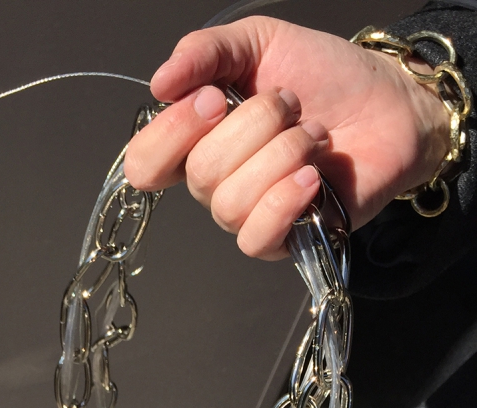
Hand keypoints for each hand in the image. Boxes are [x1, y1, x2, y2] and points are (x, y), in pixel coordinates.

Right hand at [124, 17, 450, 258]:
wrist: (387, 101)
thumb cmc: (323, 76)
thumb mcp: (259, 43)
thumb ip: (205, 52)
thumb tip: (160, 83)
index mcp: (197, 141)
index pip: (145, 163)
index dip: (172, 134)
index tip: (213, 98)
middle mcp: (215, 184)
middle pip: (201, 174)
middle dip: (255, 125)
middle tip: (290, 103)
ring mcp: (248, 215)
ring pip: (231, 202)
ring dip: (282, 154)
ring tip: (315, 135)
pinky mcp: (283, 240)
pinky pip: (256, 236)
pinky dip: (285, 199)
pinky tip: (313, 176)